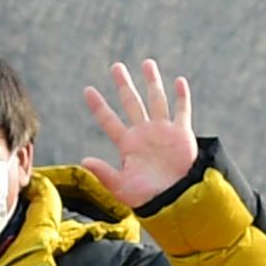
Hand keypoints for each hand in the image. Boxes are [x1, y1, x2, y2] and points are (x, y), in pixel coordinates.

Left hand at [80, 59, 200, 208]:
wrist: (176, 201)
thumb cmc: (148, 198)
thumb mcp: (121, 187)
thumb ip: (103, 173)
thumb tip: (84, 160)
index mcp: (127, 144)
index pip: (109, 120)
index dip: (98, 106)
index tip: (87, 90)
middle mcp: (144, 133)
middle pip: (132, 103)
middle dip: (124, 85)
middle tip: (116, 66)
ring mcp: (163, 131)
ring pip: (156, 100)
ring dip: (152, 82)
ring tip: (147, 63)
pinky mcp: (181, 134)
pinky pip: (181, 111)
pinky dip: (181, 97)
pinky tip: (178, 81)